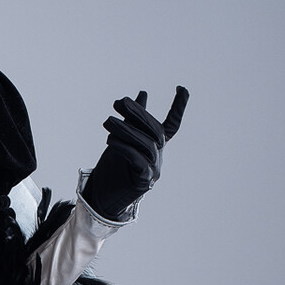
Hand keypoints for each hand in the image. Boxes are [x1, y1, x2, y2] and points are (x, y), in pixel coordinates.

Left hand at [80, 86, 188, 222]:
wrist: (103, 197)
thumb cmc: (113, 167)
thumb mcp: (122, 138)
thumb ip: (132, 119)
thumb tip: (142, 93)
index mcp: (156, 145)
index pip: (172, 124)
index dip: (178, 107)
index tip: (182, 88)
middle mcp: (158, 157)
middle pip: (156, 131)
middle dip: (138, 114)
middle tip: (119, 102)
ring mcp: (153, 170)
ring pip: (145, 145)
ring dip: (126, 130)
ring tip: (107, 121)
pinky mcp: (143, 182)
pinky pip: (137, 161)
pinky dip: (125, 148)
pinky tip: (110, 140)